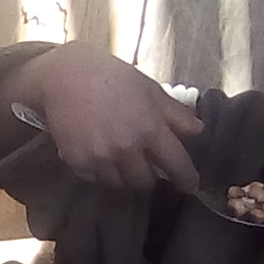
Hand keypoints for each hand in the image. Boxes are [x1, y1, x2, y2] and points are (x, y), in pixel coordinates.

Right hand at [8, 42, 204, 191]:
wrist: (66, 77)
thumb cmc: (113, 78)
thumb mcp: (151, 90)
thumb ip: (175, 114)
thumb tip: (197, 131)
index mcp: (150, 129)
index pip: (176, 164)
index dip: (186, 179)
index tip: (190, 185)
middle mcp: (126, 149)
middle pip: (144, 182)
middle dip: (147, 175)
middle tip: (144, 165)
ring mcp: (100, 158)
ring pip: (118, 184)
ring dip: (123, 176)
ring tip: (119, 160)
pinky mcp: (77, 162)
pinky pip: (94, 178)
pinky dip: (99, 171)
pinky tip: (97, 154)